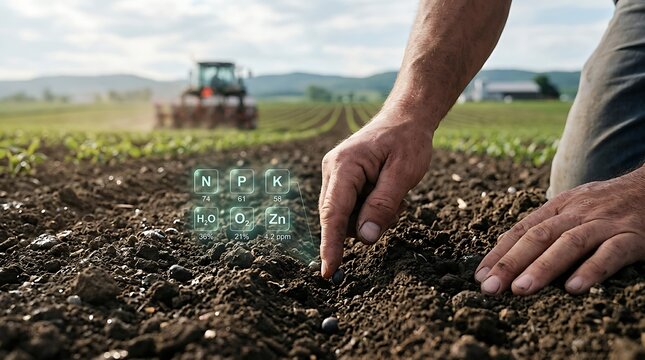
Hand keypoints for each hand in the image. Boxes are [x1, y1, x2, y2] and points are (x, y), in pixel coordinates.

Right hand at [319, 105, 433, 277]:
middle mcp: (332, 170)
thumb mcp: (403, 173)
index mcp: (344, 166)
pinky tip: (387, 193)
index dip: (331, 245)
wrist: (405, 118)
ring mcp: (335, 175)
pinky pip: (352, 209)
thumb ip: (383, 206)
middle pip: (338, 218)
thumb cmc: (407, 141)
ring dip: (371, 217)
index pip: (333, 213)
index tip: (328, 272)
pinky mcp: (342, 180)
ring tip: (395, 195)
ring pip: (346, 217)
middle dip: (365, 223)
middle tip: (397, 204)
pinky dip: (370, 210)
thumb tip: (365, 238)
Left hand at [475, 166, 644, 294]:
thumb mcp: (572, 208)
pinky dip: (591, 270)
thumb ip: (547, 227)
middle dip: (510, 263)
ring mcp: (604, 225)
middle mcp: (576, 214)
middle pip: (538, 237)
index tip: (480, 276)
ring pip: (569, 244)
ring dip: (542, 268)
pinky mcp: (632, 237)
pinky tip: (573, 288)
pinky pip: (610, 254)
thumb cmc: (606, 205)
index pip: (521, 230)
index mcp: (558, 208)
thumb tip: (511, 252)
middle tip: (490, 288)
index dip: (499, 253)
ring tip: (521, 290)